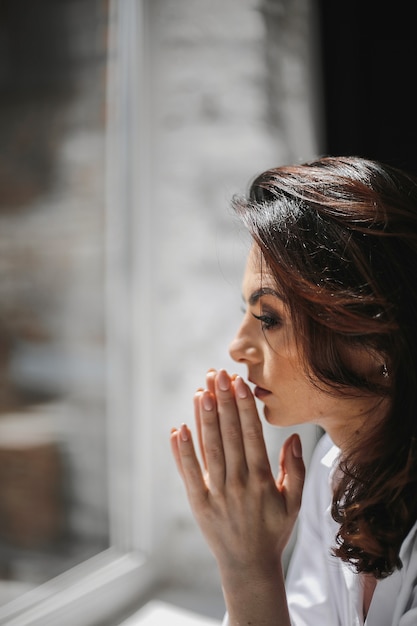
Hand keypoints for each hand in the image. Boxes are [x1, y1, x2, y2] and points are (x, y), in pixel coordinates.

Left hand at [170, 369, 304, 580]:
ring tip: (202, 391)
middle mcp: (238, 483)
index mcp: (262, 480)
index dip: (244, 407)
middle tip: (217, 374)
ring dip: (204, 419)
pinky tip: (178, 429)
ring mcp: (216, 493)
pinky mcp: (198, 503)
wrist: (249, 567)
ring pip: (209, 448)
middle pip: (229, 435)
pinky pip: (189, 473)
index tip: (239, 382)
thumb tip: (294, 437)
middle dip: (223, 402)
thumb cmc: (273, 531)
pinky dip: (182, 452)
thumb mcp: (293, 503)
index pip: (252, 435)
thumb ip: (295, 470)